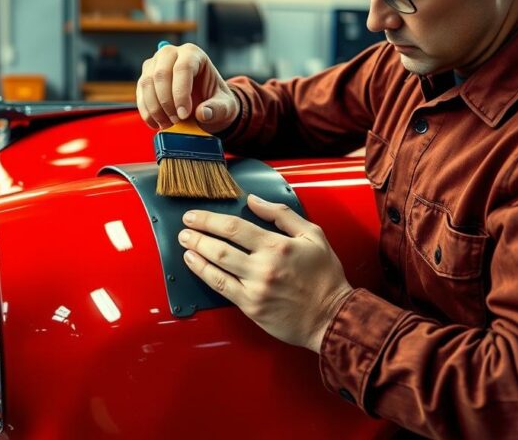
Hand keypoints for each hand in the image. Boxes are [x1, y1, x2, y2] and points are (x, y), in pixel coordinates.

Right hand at [137, 42, 238, 133]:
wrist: (204, 103)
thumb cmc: (215, 100)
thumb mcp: (225, 107)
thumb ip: (217, 110)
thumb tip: (203, 113)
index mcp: (193, 54)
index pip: (183, 67)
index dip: (181, 92)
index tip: (184, 114)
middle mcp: (171, 54)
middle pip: (161, 74)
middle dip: (166, 102)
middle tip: (176, 121)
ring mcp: (155, 64)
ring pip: (146, 83)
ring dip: (155, 108)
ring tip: (168, 124)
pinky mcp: (145, 78)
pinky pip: (140, 94)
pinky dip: (146, 111)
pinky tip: (157, 124)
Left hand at [178, 194, 353, 352]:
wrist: (332, 316)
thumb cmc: (325, 277)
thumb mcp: (312, 235)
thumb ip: (281, 215)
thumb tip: (254, 200)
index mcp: (278, 245)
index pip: (234, 227)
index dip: (209, 219)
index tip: (195, 215)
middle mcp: (264, 266)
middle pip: (220, 245)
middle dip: (198, 234)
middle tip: (185, 228)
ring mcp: (255, 288)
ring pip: (217, 265)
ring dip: (196, 252)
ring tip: (186, 244)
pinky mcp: (251, 306)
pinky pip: (221, 287)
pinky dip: (204, 273)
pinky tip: (195, 264)